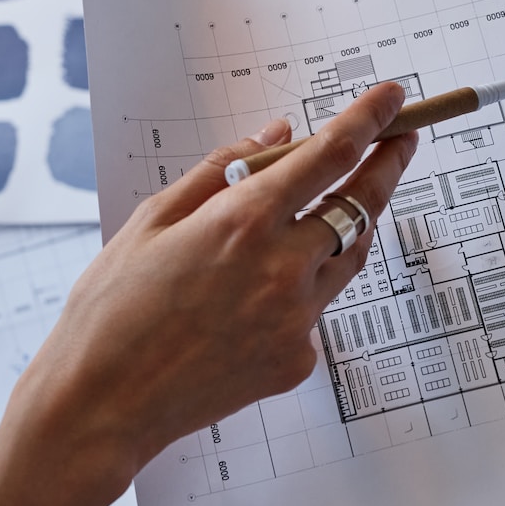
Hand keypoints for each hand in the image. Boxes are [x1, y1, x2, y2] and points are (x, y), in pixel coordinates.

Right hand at [9, 83, 419, 489]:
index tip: (392, 99)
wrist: (102, 406)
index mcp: (244, 221)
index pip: (331, 154)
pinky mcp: (296, 360)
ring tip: (342, 203)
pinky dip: (301, 288)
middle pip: (361, 204)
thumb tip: (273, 136)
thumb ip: (219, 171)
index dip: (369, 119)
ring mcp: (296, 319)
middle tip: (401, 142)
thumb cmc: (112, 312)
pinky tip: (260, 294)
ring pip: (347, 258)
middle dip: (387, 166)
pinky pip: (315, 310)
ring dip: (352, 224)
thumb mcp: (152, 221)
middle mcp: (283, 268)